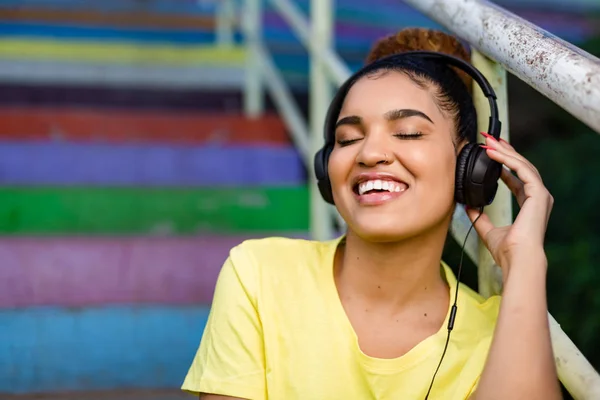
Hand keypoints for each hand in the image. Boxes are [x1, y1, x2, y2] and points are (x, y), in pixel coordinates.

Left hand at [465, 136, 553, 274]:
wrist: (517, 258)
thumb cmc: (506, 250)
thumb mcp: (487, 230)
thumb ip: (480, 217)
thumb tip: (468, 207)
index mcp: (529, 205)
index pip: (518, 178)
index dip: (504, 165)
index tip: (490, 154)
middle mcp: (538, 198)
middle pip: (521, 167)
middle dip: (504, 151)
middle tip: (488, 139)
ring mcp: (540, 195)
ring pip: (522, 165)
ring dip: (505, 151)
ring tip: (489, 141)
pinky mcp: (538, 193)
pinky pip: (522, 170)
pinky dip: (508, 159)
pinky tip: (493, 153)